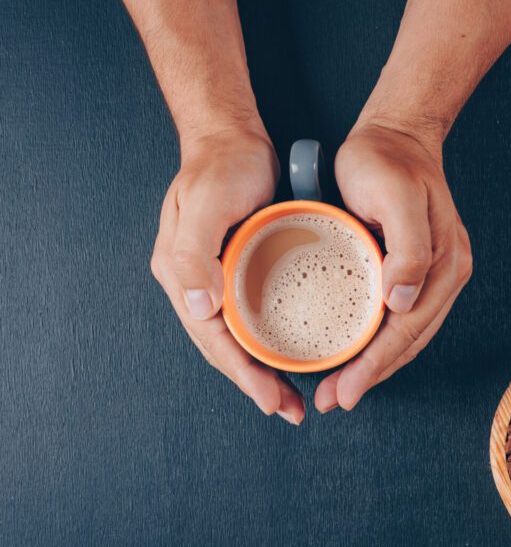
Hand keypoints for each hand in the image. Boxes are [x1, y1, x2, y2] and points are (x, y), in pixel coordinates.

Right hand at [150, 127, 305, 423]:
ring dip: (264, 370)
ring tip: (292, 397)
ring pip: (240, 338)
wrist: (230, 135)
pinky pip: (253, 316)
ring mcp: (216, 278)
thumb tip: (199, 307)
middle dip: (257, 384)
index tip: (273, 400)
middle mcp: (196, 283)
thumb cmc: (221, 165)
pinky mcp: (239, 268)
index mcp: (182, 275)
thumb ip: (193, 254)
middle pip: (226, 347)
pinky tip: (293, 352)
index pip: (213, 340)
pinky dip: (271, 340)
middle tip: (292, 411)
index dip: (243, 375)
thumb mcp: (206, 204)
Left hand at [314, 121, 472, 411]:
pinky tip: (358, 355)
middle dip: (372, 375)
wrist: (396, 133)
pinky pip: (403, 320)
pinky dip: (380, 343)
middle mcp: (447, 275)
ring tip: (341, 389)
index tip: (344, 389)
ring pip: (408, 336)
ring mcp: (437, 275)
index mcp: (445, 264)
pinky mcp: (420, 271)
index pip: (407, 329)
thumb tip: (403, 303)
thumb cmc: (385, 160)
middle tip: (334, 400)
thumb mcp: (395, 196)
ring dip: (376, 366)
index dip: (374, 364)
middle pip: (409, 341)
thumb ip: (408, 249)